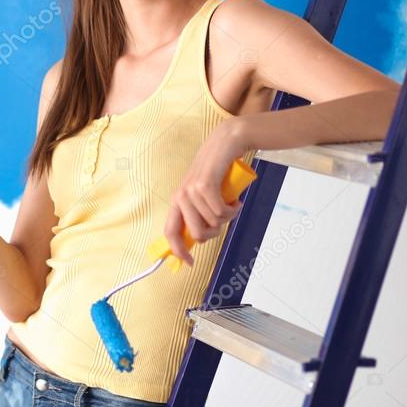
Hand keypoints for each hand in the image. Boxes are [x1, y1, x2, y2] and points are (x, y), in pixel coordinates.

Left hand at [164, 120, 247, 266]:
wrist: (226, 143)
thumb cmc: (217, 171)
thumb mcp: (204, 194)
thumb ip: (199, 213)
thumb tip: (198, 239)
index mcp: (178, 201)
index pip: (170, 231)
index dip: (178, 250)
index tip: (189, 263)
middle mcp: (181, 196)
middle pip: (197, 234)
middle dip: (215, 233)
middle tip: (224, 219)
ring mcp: (191, 190)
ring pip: (213, 223)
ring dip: (228, 217)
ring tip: (232, 203)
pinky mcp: (205, 184)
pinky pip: (221, 211)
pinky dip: (233, 210)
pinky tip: (236, 200)